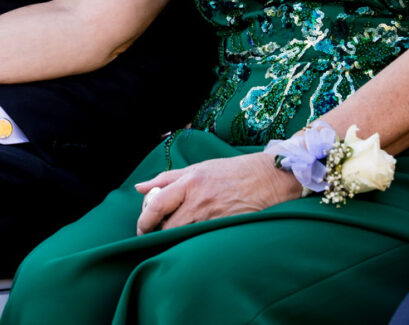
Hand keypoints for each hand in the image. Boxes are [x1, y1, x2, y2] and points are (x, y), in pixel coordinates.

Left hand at [133, 153, 299, 233]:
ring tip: (177, 235)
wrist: (268, 178)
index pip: (157, 203)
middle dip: (158, 233)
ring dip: (175, 238)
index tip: (141, 227)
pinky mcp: (224, 228)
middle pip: (167, 226)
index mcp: (190, 180)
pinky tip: (195, 238)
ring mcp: (212, 216)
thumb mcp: (199, 168)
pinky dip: (193, 241)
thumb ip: (167, 178)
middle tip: (156, 235)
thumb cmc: (232, 171)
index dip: (144, 219)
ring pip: (182, 236)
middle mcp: (199, 199)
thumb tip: (140, 188)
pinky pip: (200, 240)